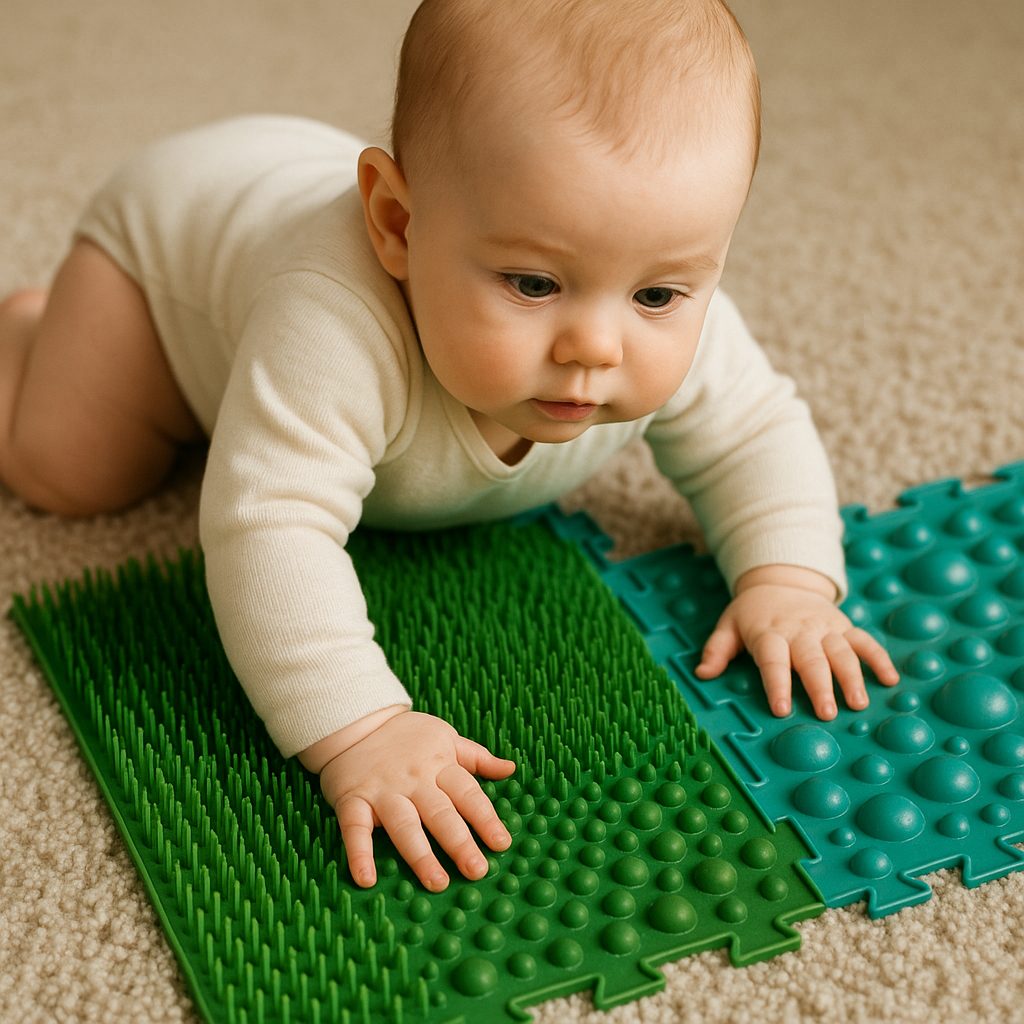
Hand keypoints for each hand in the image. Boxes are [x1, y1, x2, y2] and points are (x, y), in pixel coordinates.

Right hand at [308, 709, 514, 890]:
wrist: (355, 721)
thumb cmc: (407, 735)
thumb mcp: (446, 737)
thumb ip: (477, 757)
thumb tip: (510, 768)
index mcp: (440, 764)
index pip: (468, 794)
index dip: (486, 819)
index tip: (502, 844)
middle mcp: (414, 780)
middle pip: (440, 814)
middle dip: (459, 843)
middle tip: (477, 871)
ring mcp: (383, 791)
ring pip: (404, 825)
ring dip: (420, 855)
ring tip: (437, 883)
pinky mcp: (353, 800)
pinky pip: (355, 829)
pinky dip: (359, 854)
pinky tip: (366, 880)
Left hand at [694, 565, 898, 719]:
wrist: (780, 579)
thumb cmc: (752, 612)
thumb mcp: (728, 625)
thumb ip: (717, 649)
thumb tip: (702, 674)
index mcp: (769, 633)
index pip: (773, 660)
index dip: (777, 684)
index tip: (782, 709)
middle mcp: (799, 631)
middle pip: (811, 659)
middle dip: (820, 686)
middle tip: (826, 714)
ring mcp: (825, 628)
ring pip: (841, 652)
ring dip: (852, 677)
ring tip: (858, 704)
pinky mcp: (844, 626)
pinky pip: (864, 641)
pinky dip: (879, 659)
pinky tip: (890, 680)